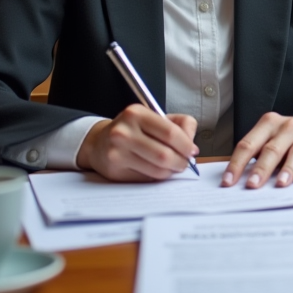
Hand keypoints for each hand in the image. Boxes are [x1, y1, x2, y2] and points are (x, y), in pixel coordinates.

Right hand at [76, 105, 197, 181]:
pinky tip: (156, 170)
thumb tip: (191, 146)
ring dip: (171, 171)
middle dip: (181, 162)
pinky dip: (157, 177)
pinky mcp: (115, 170)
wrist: (100, 142)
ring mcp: (117, 152)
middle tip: (185, 163)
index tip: (192, 151)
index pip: (170, 132)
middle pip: (164, 155)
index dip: (186, 145)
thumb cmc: (134, 130)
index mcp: (137, 113)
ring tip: (172, 166)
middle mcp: (124, 131)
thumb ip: (181, 124)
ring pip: (157, 170)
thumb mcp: (156, 118)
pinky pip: (146, 178)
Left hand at [222, 112, 292, 188]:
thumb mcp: (274, 137)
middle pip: (271, 149)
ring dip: (287, 170)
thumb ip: (259, 153)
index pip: (249, 144)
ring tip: (280, 184)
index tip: (228, 181)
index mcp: (269, 124)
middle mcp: (287, 127)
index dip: (237, 163)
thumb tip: (239, 179)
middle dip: (261, 168)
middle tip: (252, 185)